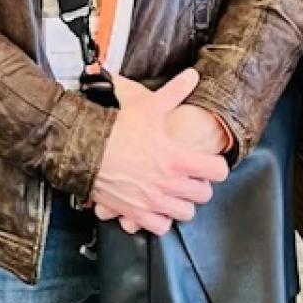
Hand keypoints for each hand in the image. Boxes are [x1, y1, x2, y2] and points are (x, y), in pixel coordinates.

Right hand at [89, 69, 228, 236]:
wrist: (85, 149)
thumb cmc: (117, 130)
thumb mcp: (149, 107)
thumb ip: (175, 92)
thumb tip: (191, 76)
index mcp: (178, 159)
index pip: (218, 171)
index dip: (216, 165)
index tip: (209, 162)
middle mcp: (169, 184)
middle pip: (204, 194)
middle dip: (200, 184)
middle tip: (190, 175)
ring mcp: (154, 202)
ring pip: (186, 213)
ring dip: (183, 202)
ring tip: (175, 191)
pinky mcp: (137, 214)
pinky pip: (161, 226)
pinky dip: (161, 218)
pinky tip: (157, 205)